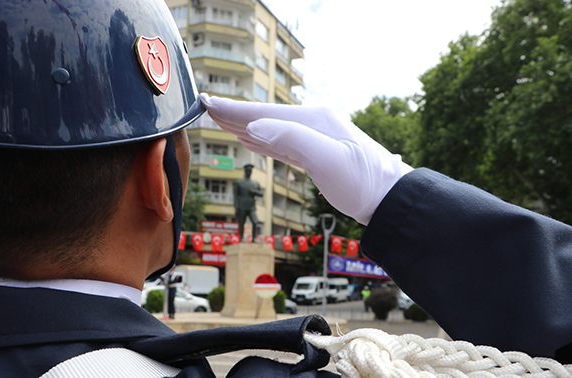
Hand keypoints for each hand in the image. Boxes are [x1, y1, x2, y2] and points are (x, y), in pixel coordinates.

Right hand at [200, 94, 412, 224]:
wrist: (389, 199)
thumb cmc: (363, 182)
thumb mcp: (329, 160)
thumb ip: (293, 139)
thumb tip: (256, 126)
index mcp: (313, 119)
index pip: (264, 113)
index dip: (233, 110)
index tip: (207, 103)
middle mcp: (313, 122)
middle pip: (264, 116)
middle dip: (234, 114)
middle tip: (206, 108)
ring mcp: (315, 136)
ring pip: (270, 128)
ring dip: (244, 124)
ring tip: (222, 119)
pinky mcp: (316, 152)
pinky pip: (281, 142)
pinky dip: (262, 139)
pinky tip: (251, 138)